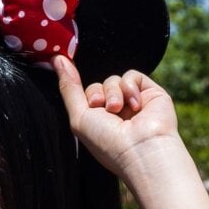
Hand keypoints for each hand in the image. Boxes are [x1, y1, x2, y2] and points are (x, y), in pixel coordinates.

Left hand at [49, 56, 180, 180]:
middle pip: (98, 86)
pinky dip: (130, 87)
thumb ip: (69, 88)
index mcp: (100, 122)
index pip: (87, 96)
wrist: (142, 149)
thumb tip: (57, 59)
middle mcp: (117, 113)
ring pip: (113, 80)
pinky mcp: (151, 94)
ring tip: (120, 110)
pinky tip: (135, 105)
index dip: (88, 96)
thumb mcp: (79, 117)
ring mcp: (133, 103)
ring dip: (113, 93)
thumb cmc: (108, 142)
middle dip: (99, 95)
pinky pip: (132, 76)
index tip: (92, 104)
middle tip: (107, 110)